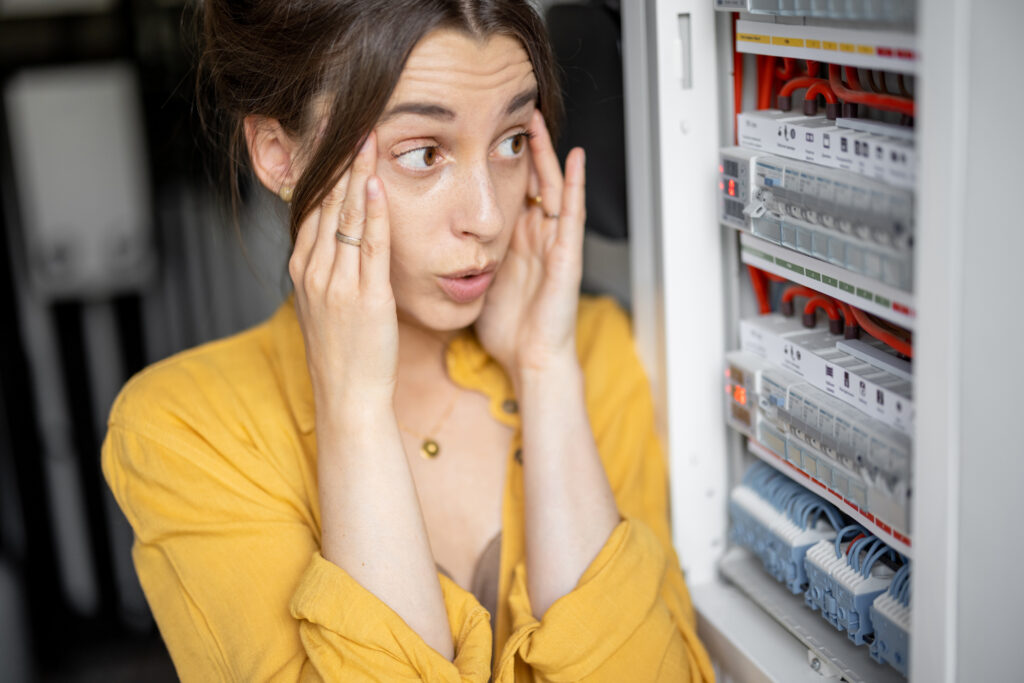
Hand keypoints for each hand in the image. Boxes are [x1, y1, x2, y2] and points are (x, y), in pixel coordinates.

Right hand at [288, 133, 397, 414]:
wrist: (347, 395)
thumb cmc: (342, 352)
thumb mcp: (323, 303)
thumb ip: (326, 267)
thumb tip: (335, 237)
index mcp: (304, 269)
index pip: (312, 206)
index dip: (322, 169)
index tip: (331, 135)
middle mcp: (315, 271)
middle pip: (325, 203)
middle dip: (337, 159)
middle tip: (347, 118)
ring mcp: (338, 283)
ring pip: (347, 217)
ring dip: (358, 174)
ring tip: (366, 136)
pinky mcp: (366, 297)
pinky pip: (371, 246)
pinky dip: (375, 213)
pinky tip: (378, 184)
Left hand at [475, 110, 585, 377]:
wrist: (531, 360)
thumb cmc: (507, 330)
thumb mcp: (479, 283)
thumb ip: (467, 258)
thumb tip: (435, 244)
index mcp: (515, 243)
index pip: (508, 192)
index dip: (498, 162)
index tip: (481, 133)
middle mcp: (535, 238)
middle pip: (531, 181)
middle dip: (522, 148)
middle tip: (512, 111)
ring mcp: (554, 244)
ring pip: (552, 188)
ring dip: (546, 154)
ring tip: (537, 120)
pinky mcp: (567, 255)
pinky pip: (572, 213)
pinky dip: (576, 185)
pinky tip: (576, 157)